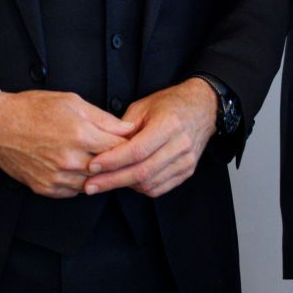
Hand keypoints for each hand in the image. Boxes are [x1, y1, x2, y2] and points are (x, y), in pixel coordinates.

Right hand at [0, 90, 136, 197]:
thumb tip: (128, 128)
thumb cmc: (33, 109)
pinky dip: (80, 182)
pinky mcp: (45, 188)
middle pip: (108, 168)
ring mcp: (56, 177)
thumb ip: (103, 118)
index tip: (134, 142)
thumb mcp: (72, 102)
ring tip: (98, 161)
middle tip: (121, 155)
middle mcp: (69, 160)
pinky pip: (73, 192)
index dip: (130, 145)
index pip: (120, 148)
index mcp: (80, 135)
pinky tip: (79, 169)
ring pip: (93, 183)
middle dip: (117, 161)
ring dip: (98, 174)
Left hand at [82, 78, 216, 197]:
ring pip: (150, 183)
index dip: (113, 161)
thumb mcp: (144, 107)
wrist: (203, 107)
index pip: (137, 150)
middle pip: (142, 171)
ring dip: (124, 185)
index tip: (92, 165)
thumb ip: (123, 128)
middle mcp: (180, 144)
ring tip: (105, 183)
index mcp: (169, 124)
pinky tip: (127, 182)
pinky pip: (160, 188)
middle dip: (112, 180)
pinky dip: (140, 188)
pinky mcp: (188, 170)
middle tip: (89, 185)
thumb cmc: (171, 104)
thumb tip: (103, 148)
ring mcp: (186, 160)